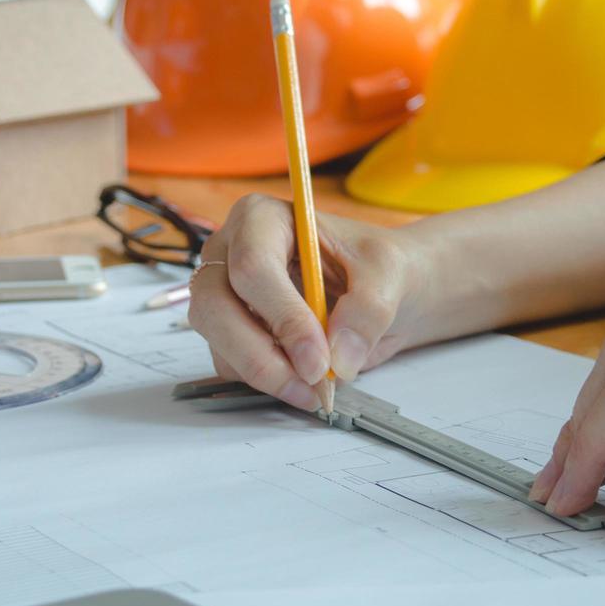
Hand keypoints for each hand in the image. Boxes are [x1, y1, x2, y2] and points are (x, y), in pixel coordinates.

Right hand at [188, 194, 429, 407]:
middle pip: (216, 306)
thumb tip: (338, 357)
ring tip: (316, 386)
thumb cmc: (376, 266)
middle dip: (262, 356)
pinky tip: (303, 379)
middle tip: (311, 383)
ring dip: (266, 374)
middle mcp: (230, 251)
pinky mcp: (227, 330)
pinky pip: (230, 364)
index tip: (319, 360)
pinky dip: (266, 381)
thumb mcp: (388, 274)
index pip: (253, 266)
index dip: (284, 318)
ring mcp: (223, 292)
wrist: (382, 291)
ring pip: (218, 341)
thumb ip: (368, 309)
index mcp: (262, 219)